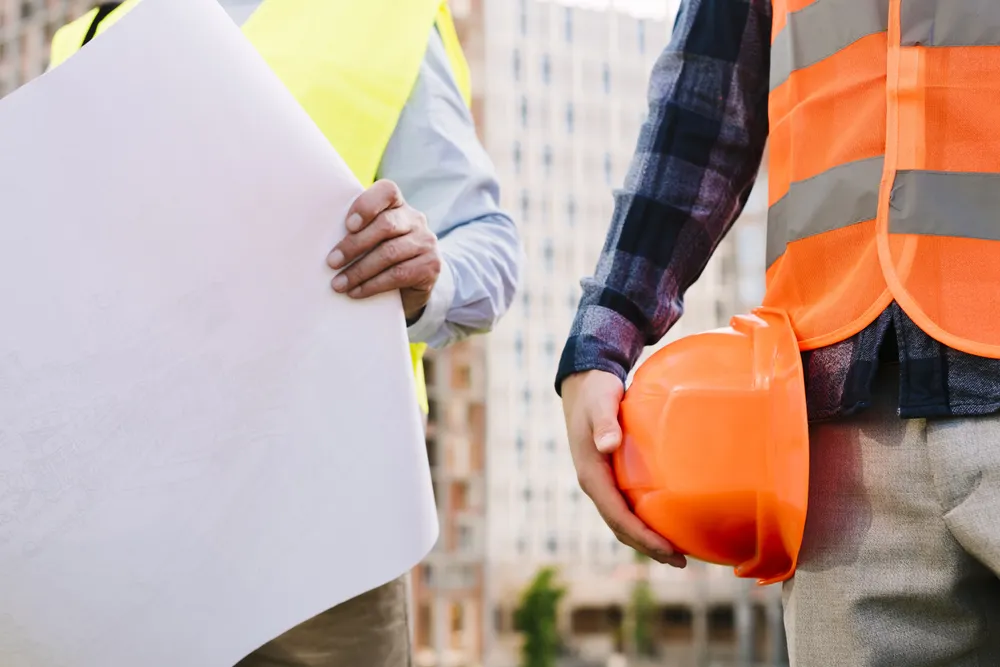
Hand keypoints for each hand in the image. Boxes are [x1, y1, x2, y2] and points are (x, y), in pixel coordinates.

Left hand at [327, 180, 440, 320]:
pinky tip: (356, 292)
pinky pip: (398, 274)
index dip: (367, 205)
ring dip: (359, 270)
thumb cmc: (382, 256)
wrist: (414, 285)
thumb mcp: (372, 238)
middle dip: (354, 245)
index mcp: (398, 205)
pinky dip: (373, 285)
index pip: (387, 191)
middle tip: (332, 262)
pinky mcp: (431, 266)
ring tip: (338, 284)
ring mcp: (426, 242)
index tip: (348, 225)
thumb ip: (357, 231)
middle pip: (385, 226)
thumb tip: (320, 239)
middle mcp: (416, 219)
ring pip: (389, 253)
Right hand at [561, 370, 685, 566]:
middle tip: (680, 561)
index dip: (642, 537)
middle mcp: (595, 484)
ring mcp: (601, 482)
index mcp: (591, 475)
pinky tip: (666, 521)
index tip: (668, 550)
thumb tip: (607, 444)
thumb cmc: (596, 393)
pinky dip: (644, 522)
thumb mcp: (600, 404)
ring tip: (676, 552)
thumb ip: (605, 424)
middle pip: (620, 527)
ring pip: (622, 521)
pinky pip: (626, 507)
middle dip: (648, 547)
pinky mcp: (609, 476)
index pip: (617, 516)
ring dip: (646, 539)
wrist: (584, 384)